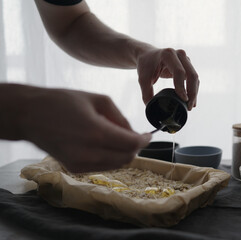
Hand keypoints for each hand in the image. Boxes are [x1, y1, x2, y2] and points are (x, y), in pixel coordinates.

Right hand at [20, 87, 150, 172]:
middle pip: (127, 158)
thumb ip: (119, 117)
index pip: (131, 144)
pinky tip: (106, 145)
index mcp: (96, 132)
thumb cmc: (62, 101)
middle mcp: (89, 152)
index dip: (144, 140)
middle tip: (137, 136)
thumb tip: (133, 133)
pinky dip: (111, 158)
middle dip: (136, 148)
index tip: (148, 135)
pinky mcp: (74, 168)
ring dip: (124, 153)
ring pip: (116, 165)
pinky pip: (103, 166)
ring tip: (120, 138)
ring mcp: (80, 163)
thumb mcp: (97, 100)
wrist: (28, 115)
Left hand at [136, 47, 199, 110]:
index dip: (182, 87)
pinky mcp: (188, 65)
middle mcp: (179, 54)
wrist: (148, 55)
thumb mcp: (143, 78)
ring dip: (194, 92)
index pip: (179, 72)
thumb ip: (146, 92)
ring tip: (190, 106)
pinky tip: (191, 100)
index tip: (183, 100)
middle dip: (192, 92)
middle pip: (191, 74)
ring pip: (195, 77)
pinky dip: (194, 89)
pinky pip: (194, 78)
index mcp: (168, 54)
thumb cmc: (146, 66)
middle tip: (189, 107)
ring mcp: (185, 59)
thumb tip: (151, 107)